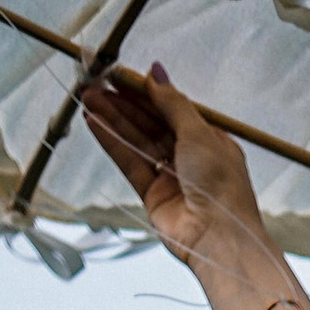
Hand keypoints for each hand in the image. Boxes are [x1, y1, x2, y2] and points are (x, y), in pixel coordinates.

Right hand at [78, 59, 262, 266]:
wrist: (220, 238)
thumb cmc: (221, 184)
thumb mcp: (199, 133)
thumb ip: (172, 102)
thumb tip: (155, 71)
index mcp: (209, 141)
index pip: (171, 109)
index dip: (145, 92)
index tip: (119, 75)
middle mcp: (190, 159)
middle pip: (151, 124)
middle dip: (123, 103)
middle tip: (95, 84)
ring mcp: (171, 178)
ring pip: (137, 142)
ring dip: (112, 119)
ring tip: (87, 97)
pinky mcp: (153, 196)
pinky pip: (129, 163)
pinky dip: (112, 143)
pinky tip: (94, 122)